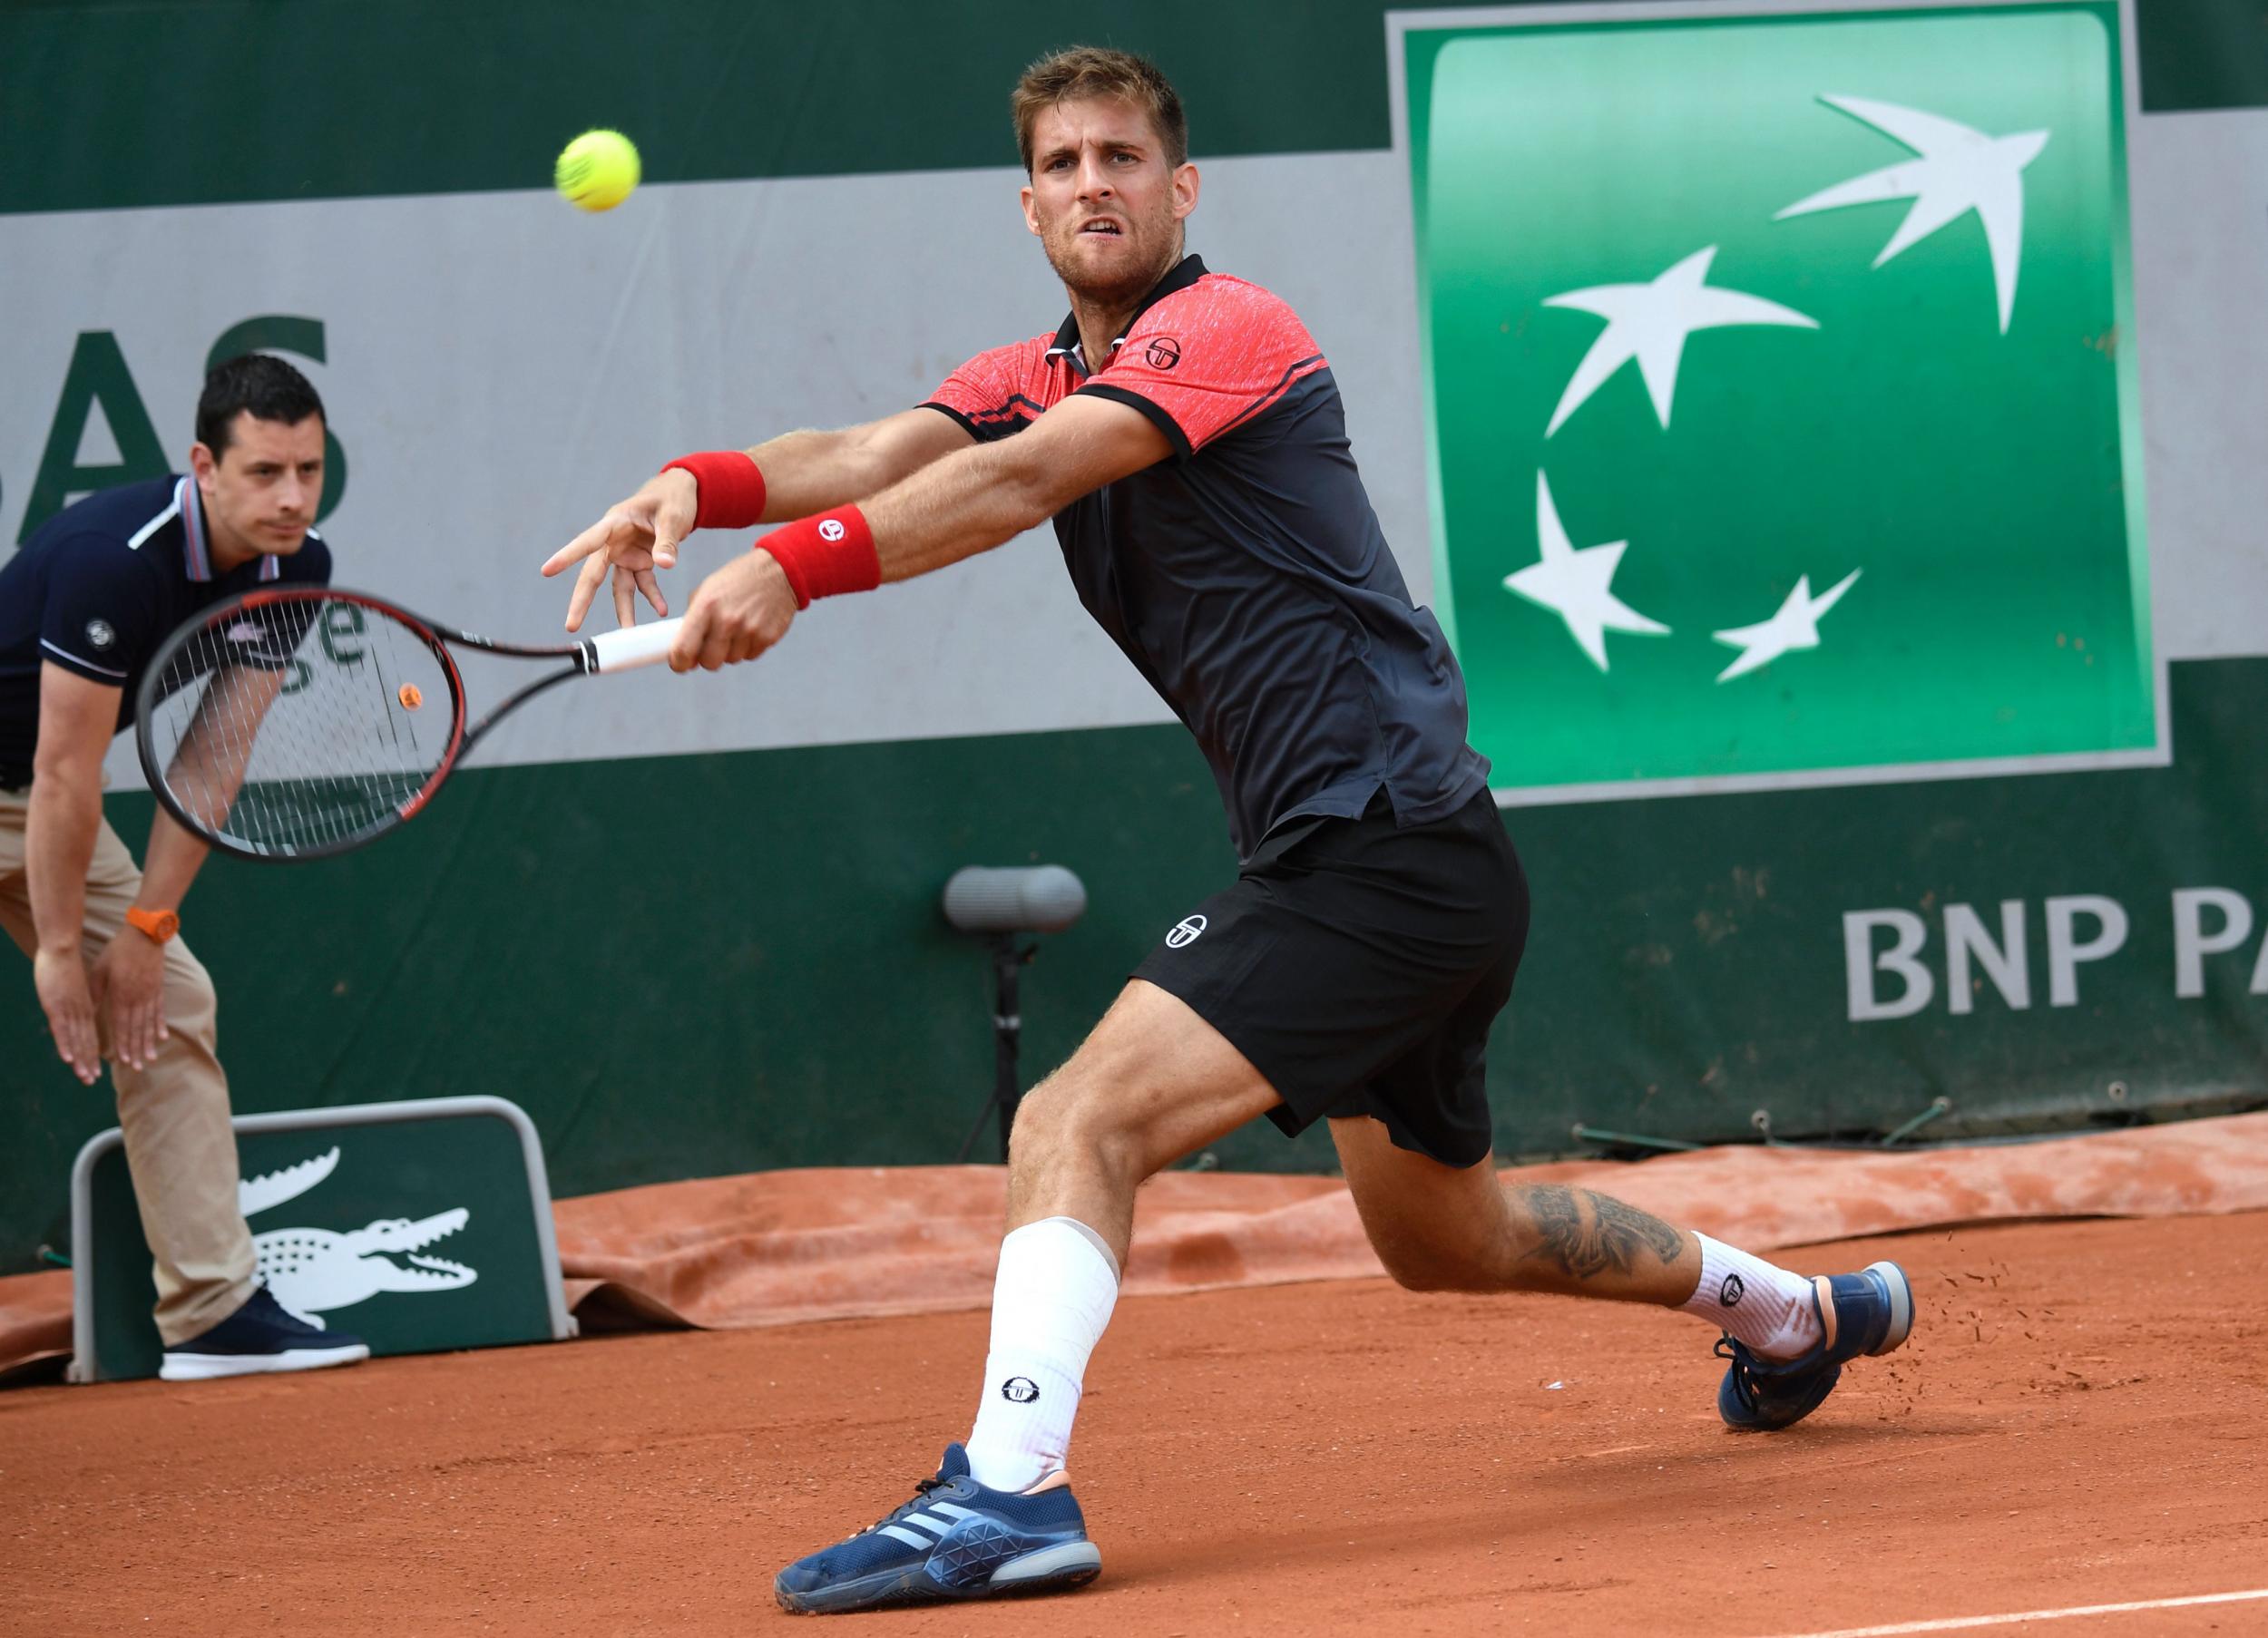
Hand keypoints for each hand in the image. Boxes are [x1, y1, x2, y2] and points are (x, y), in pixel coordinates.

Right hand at [32, 947, 100, 1084]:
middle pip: (84, 1042)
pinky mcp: (56, 1006)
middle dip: (87, 1063)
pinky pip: (61, 1030)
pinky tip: (69, 1059)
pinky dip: (65, 1045)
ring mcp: (68, 1010)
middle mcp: (79, 1012)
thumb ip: (80, 1001)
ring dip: (80, 1060)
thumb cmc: (68, 965)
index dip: (92, 1053)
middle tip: (90, 1081)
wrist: (62, 949)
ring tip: (85, 1077)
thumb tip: (82, 1012)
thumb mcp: (77, 987)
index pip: (90, 1035)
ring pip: (76, 1040)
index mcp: (85, 1007)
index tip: (96, 1069)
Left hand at [92, 928, 169, 1071]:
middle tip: (138, 1068)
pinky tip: (161, 1037)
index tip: (123, 1061)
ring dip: (149, 1043)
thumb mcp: (99, 971)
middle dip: (137, 1050)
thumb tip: (87, 1013)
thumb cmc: (117, 951)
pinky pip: (159, 1011)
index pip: (121, 1026)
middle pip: (137, 1029)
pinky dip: (160, 1025)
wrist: (143, 935)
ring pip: (149, 1024)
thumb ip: (95, 993)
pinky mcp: (158, 989)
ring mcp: (150, 995)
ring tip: (151, 1058)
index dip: (122, 1044)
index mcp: (122, 995)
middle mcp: (138, 999)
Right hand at [541, 468, 699, 632]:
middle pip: (594, 573)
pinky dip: (652, 597)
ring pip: (618, 586)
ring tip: (628, 632)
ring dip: (624, 609)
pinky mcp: (639, 561)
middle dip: (582, 600)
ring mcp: (625, 553)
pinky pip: (642, 584)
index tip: (547, 570)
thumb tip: (665, 565)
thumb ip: (667, 540)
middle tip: (571, 625)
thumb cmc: (672, 498)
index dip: (568, 556)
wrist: (682, 494)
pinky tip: (661, 610)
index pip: (587, 541)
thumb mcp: (673, 516)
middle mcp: (614, 541)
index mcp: (615, 523)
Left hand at [670, 552, 798, 671]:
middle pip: (709, 663)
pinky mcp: (767, 638)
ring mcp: (749, 631)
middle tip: (711, 645)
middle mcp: (727, 620)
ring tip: (736, 628)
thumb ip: (693, 619)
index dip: (679, 663)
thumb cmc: (737, 580)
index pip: (684, 649)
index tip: (680, 665)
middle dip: (707, 658)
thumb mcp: (708, 590)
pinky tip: (751, 627)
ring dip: (730, 651)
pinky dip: (747, 647)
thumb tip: (684, 650)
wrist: (777, 571)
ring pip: (731, 660)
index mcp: (706, 606)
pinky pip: (750, 656)